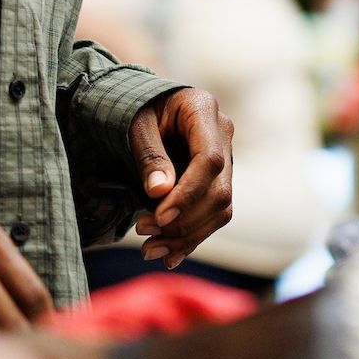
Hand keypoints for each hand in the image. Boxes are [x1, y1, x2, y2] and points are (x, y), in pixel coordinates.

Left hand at [127, 88, 234, 266]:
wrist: (145, 104)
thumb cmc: (136, 107)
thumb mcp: (135, 123)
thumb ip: (149, 155)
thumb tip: (159, 193)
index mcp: (204, 110)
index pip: (210, 161)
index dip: (188, 194)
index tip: (160, 217)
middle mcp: (222, 135)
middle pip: (219, 191)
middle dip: (183, 221)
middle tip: (143, 232)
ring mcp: (224, 158)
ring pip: (220, 209)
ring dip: (187, 236)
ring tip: (149, 249)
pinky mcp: (216, 180)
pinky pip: (213, 215)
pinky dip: (191, 238)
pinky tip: (169, 255)